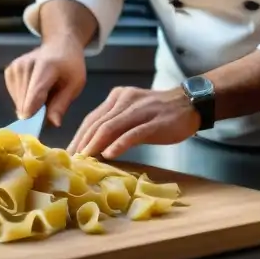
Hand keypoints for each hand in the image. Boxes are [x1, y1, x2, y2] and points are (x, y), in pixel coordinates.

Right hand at [3, 38, 85, 126]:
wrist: (59, 45)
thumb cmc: (69, 67)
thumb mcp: (75, 85)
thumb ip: (61, 104)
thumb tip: (53, 124)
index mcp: (46, 66)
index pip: (34, 94)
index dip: (34, 114)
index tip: (36, 127)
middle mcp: (25, 65)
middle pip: (24, 102)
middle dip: (36, 112)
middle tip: (49, 105)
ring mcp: (15, 67)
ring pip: (18, 102)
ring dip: (30, 106)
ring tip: (43, 93)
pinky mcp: (9, 71)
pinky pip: (15, 97)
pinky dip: (24, 99)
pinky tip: (34, 90)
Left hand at [67, 86, 200, 159]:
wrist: (190, 103)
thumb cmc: (160, 113)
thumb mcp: (133, 114)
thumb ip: (116, 125)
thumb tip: (95, 146)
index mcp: (117, 97)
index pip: (92, 118)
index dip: (79, 136)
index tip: (69, 153)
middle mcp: (125, 100)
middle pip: (98, 122)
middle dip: (83, 142)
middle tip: (72, 160)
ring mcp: (140, 110)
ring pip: (111, 127)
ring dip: (96, 144)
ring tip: (85, 159)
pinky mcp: (155, 122)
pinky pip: (133, 133)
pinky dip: (119, 144)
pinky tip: (110, 154)